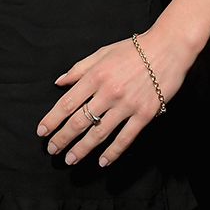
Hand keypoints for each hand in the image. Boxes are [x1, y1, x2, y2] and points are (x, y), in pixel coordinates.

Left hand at [36, 31, 187, 167]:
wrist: (167, 48)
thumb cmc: (133, 49)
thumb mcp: (102, 53)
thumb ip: (79, 69)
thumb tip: (59, 82)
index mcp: (95, 76)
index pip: (67, 103)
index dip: (52, 120)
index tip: (42, 132)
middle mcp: (108, 92)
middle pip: (79, 121)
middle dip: (62, 138)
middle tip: (52, 150)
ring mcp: (127, 105)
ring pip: (99, 133)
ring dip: (82, 148)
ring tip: (70, 159)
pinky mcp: (144, 115)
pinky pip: (125, 137)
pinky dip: (113, 151)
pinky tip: (102, 161)